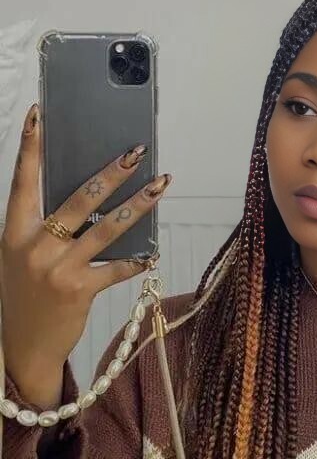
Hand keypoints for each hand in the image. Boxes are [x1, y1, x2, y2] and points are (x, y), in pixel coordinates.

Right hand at [0, 103, 171, 408]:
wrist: (22, 344)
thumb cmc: (24, 293)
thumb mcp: (22, 255)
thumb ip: (45, 228)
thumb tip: (90, 197)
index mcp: (14, 232)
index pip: (23, 181)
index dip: (31, 147)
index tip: (41, 114)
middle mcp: (34, 246)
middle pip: (78, 199)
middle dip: (111, 173)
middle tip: (135, 153)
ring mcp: (58, 269)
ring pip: (106, 228)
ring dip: (138, 205)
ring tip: (160, 186)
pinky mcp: (80, 290)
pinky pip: (116, 268)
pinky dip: (136, 259)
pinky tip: (152, 252)